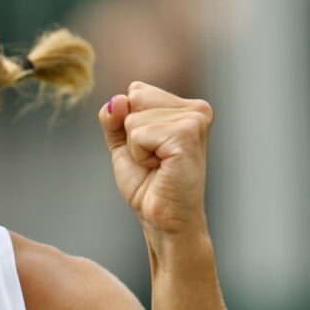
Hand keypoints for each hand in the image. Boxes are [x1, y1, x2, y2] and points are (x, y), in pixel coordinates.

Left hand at [98, 82, 213, 234]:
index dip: (128, 123)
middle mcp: (196, 108)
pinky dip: (139, 154)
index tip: (149, 148)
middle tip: (153, 158)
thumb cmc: (147, 182)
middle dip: (131, 133)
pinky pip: (138, 133)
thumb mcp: (122, 142)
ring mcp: (193, 120)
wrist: (162, 219)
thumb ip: (114, 116)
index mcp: (185, 106)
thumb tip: (118, 100)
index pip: (135, 91)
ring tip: (158, 164)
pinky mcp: (186, 134)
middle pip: (133, 98)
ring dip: (136, 147)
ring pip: (133, 117)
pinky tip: (160, 167)